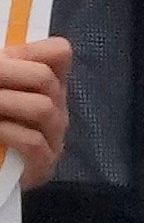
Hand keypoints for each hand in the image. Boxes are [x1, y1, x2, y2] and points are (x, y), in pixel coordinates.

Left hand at [0, 38, 70, 192]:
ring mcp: (54, 136)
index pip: (59, 53)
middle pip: (46, 78)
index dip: (31, 50)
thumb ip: (5, 72)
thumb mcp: (5, 96)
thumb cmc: (1, 126)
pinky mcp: (45, 164)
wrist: (1, 172)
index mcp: (46, 85)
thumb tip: (1, 57)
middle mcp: (56, 106)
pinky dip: (7, 132)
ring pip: (42, 107)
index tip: (2, 56)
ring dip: (6, 102)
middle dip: (9, 74)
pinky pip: (33, 141)